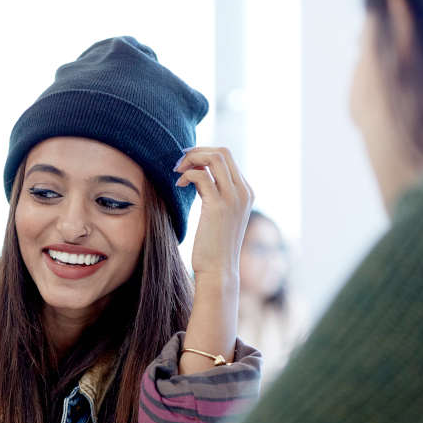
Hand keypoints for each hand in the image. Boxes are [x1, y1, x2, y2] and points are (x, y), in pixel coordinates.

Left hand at [174, 147, 253, 276]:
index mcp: (246, 192)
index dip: (204, 154)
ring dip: (191, 159)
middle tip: (179, 163)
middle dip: (197, 151)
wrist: (219, 270)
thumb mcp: (219, 216)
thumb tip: (199, 177)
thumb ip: (215, 195)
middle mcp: (243, 192)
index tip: (186, 162)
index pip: (227, 158)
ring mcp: (233, 198)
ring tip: (177, 171)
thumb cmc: (214, 246)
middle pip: (222, 152)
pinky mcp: (218, 207)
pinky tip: (179, 185)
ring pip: (214, 158)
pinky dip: (187, 175)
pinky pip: (201, 176)